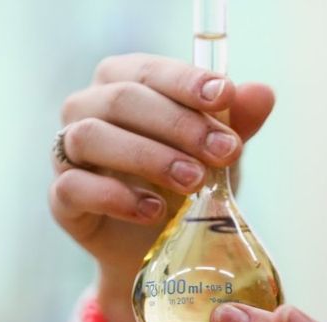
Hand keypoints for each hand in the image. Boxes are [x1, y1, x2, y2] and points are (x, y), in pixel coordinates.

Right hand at [49, 53, 274, 321]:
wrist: (161, 246)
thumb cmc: (187, 184)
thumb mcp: (217, 153)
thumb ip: (236, 123)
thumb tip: (264, 93)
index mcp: (124, 84)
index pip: (149, 70)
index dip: (186, 81)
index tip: (225, 95)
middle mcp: (87, 110)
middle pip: (122, 99)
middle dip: (178, 125)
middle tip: (223, 152)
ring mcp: (68, 154)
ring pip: (91, 137)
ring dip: (147, 156)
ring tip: (193, 181)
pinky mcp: (62, 199)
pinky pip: (74, 187)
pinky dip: (116, 197)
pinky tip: (155, 211)